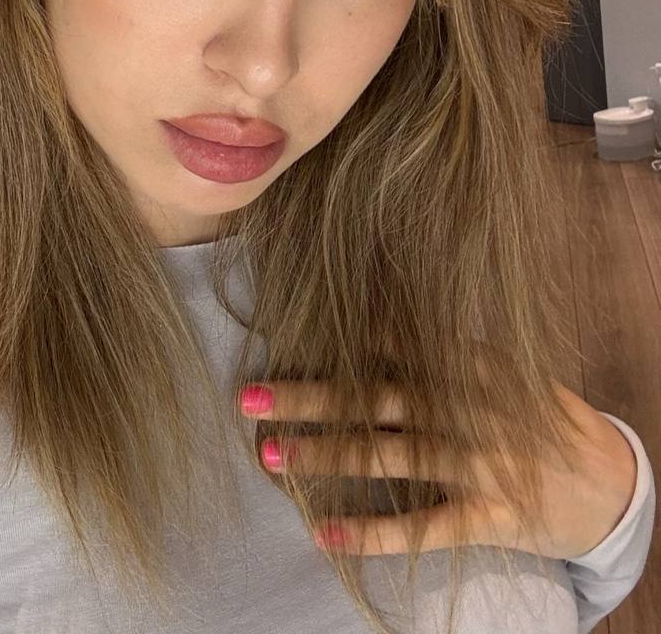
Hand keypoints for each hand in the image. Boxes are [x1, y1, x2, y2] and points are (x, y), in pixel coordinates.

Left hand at [240, 375, 637, 558]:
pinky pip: (423, 527)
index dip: (334, 344)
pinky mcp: (489, 517)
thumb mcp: (497, 369)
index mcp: (469, 365)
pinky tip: (325, 536)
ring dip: (326, 456)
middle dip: (310, 397)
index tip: (280, 336)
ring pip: (390, 457)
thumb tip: (368, 322)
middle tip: (249, 397)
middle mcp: (469, 409)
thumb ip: (440, 351)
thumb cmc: (538, 418)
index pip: (391, 349)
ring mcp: (479, 464)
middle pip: (377, 399)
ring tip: (270, 455)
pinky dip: (373, 533)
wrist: (610, 481)